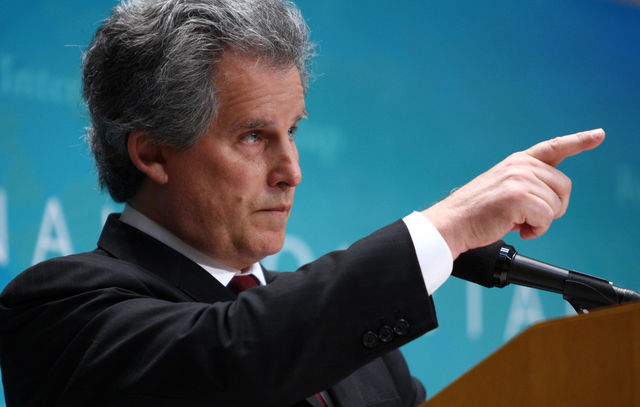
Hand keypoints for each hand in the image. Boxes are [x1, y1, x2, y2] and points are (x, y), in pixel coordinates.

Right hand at [422, 129, 604, 258]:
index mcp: (517, 161)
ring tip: (516, 221)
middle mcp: (520, 166)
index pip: (554, 147)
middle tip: (527, 216)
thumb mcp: (503, 188)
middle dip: (552, 208)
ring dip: (540, 221)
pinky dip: (536, 230)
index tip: (599, 135)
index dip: (579, 141)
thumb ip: (529, 184)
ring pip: (556, 206)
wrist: (452, 223)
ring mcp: (520, 179)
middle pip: (563, 187)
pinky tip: (517, 228)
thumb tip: (553, 201)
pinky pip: (546, 219)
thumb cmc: (476, 212)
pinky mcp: (519, 197)